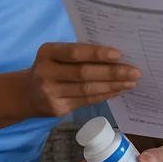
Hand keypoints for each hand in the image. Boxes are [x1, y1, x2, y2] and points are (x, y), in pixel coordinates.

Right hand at [24, 43, 139, 116]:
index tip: (119, 54)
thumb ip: (79, 54)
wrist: (27, 93)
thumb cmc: (51, 67)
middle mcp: (46, 72)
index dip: (97, 54)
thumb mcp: (57, 55)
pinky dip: (105, 95)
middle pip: (84, 73)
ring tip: (131, 82)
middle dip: (112, 72)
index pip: (75, 52)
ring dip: (113, 86)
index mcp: (47, 52)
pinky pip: (86, 101)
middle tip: (135, 71)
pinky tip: (118, 91)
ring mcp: (50, 93)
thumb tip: (116, 56)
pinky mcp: (57, 108)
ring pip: (87, 90)